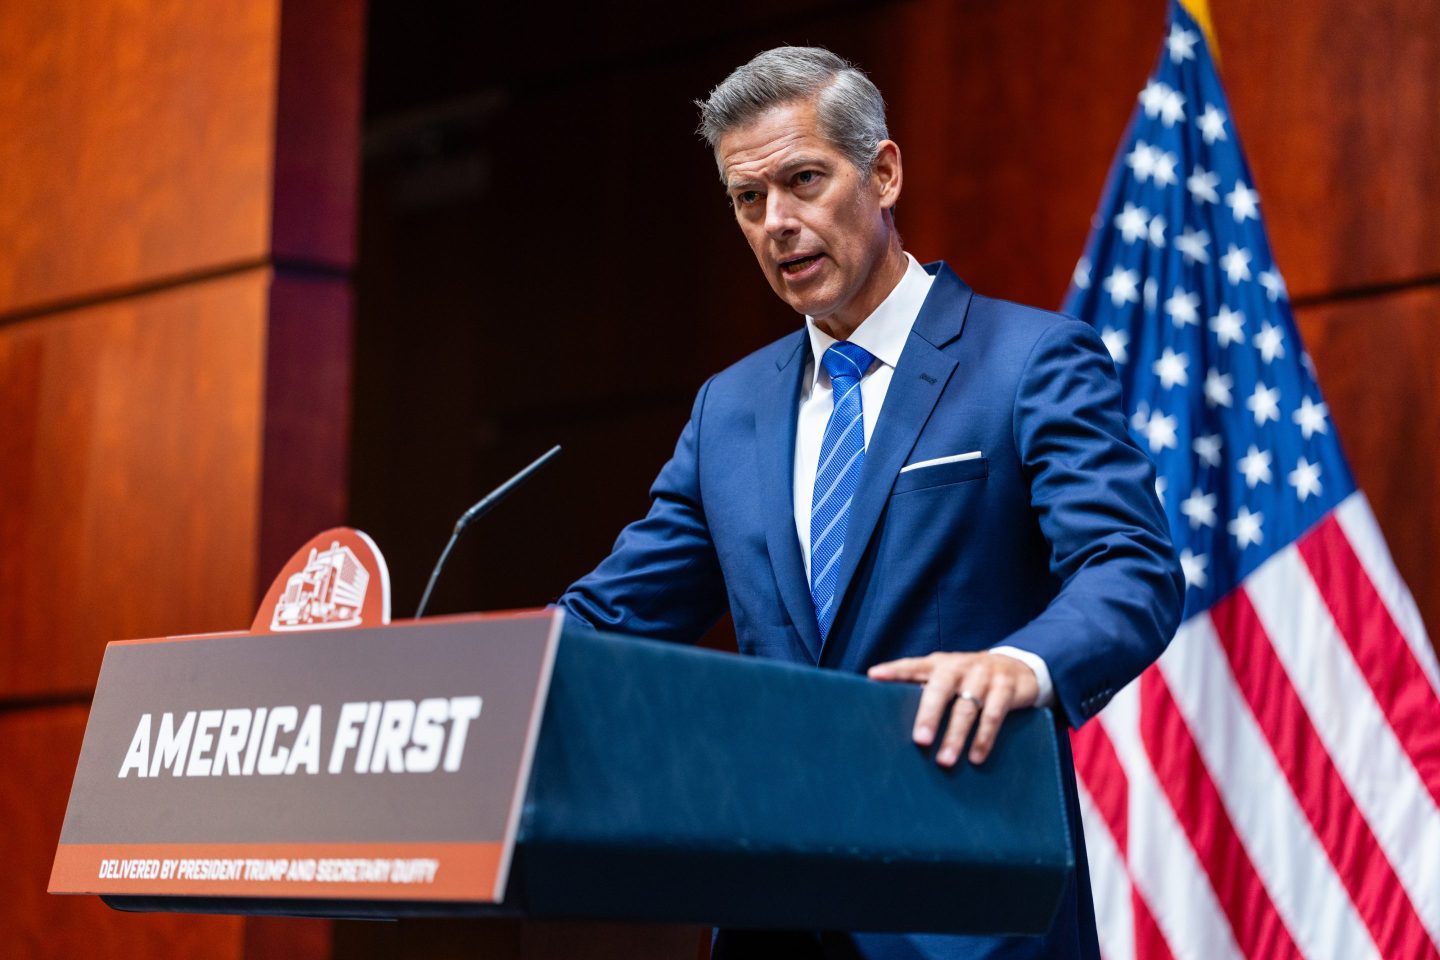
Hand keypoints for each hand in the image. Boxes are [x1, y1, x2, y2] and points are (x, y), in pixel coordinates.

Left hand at [867, 652, 1039, 765]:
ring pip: (967, 707)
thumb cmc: (969, 679)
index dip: (894, 670)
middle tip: (920, 740)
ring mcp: (984, 676)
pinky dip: (984, 738)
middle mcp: (960, 667)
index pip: (913, 665)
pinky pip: (994, 716)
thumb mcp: (948, 677)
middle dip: (929, 715)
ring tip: (944, 761)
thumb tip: (889, 714)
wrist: (1018, 667)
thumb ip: (924, 689)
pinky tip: (975, 757)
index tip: (874, 677)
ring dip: (956, 736)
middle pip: (941, 689)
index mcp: (940, 664)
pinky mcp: (1007, 689)